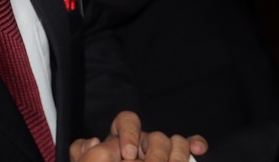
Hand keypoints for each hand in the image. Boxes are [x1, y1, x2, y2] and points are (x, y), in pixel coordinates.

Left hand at [69, 111, 207, 161]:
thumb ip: (81, 152)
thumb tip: (92, 141)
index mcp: (120, 138)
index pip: (127, 121)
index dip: (129, 134)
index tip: (128, 154)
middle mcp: (142, 142)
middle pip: (154, 135)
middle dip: (155, 153)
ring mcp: (160, 151)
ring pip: (173, 142)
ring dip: (176, 154)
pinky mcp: (175, 158)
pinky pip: (188, 146)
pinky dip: (194, 144)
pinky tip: (197, 149)